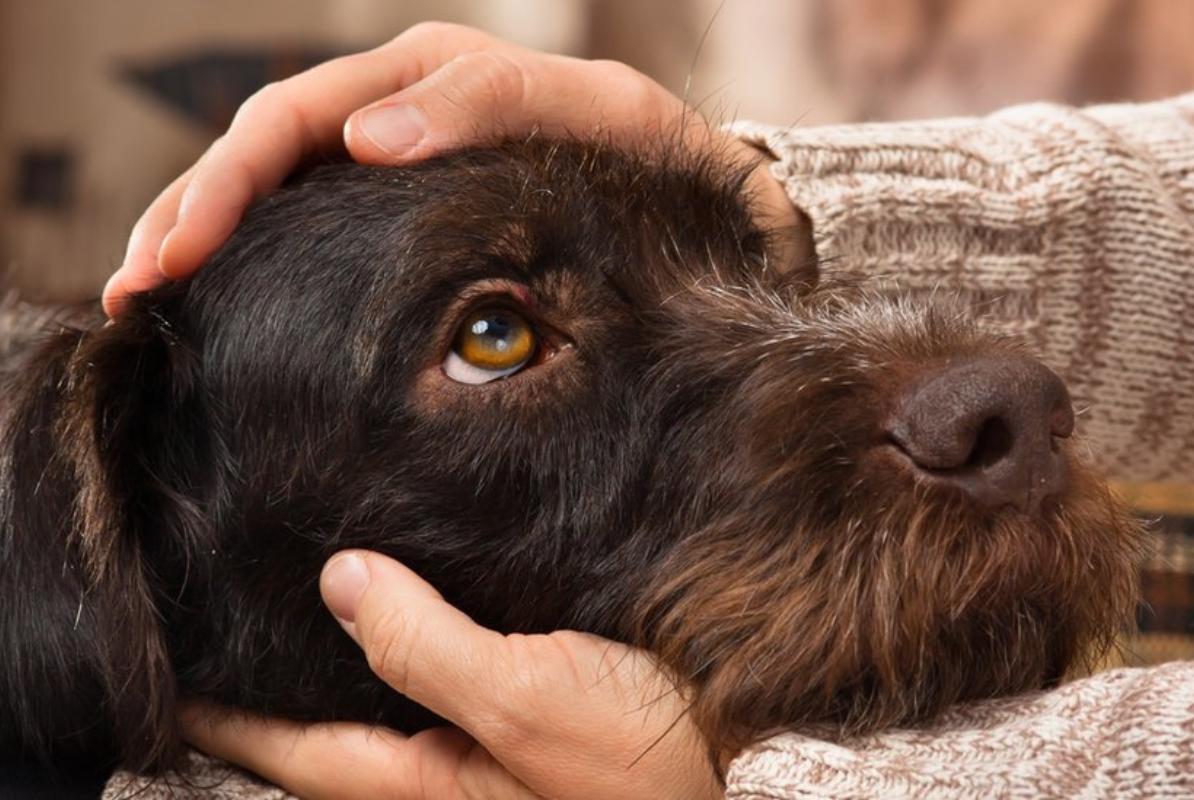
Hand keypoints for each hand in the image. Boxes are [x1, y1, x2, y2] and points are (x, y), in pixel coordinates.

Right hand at [105, 21, 801, 315]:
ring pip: (275, 185)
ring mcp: (398, 160)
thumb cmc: (657, 160)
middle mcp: (399, 110)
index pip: (298, 117)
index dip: (230, 182)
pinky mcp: (407, 211)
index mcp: (431, 78)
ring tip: (144, 302)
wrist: (701, 198)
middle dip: (191, 213)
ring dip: (201, 234)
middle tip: (136, 292)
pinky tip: (217, 300)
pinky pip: (314, 223)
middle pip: (263, 149)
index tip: (181, 255)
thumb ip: (491, 105)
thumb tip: (367, 137)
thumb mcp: (599, 113)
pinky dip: (255, 257)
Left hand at [181, 551, 721, 799]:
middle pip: (328, 729)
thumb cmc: (641, 757)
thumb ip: (426, 647)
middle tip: (220, 620)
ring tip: (295, 604)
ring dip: (336, 660)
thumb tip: (341, 582)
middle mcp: (441, 773)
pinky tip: (407, 603)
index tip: (168, 665)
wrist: (743, 758)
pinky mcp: (525, 720)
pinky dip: (406, 644)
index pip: (292, 746)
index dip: (224, 712)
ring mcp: (482, 751)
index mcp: (423, 784)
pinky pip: (440, 682)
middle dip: (271, 682)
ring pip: (382, 703)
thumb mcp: (527, 701)